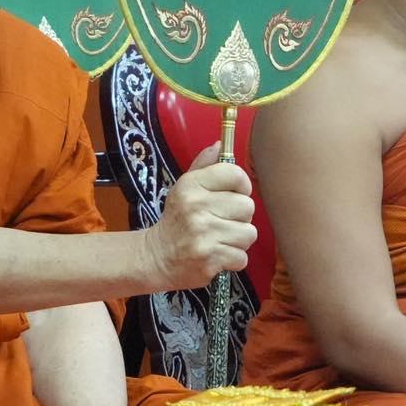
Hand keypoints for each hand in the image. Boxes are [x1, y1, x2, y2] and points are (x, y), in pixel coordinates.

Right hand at [145, 143, 256, 289]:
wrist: (156, 257)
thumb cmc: (177, 220)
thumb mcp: (184, 188)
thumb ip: (204, 166)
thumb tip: (220, 145)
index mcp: (192, 185)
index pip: (235, 174)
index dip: (242, 185)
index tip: (235, 194)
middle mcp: (197, 206)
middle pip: (248, 206)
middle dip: (240, 217)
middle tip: (222, 222)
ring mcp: (203, 234)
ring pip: (249, 233)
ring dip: (238, 240)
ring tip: (220, 239)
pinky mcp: (209, 259)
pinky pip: (242, 257)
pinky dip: (233, 260)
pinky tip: (217, 255)